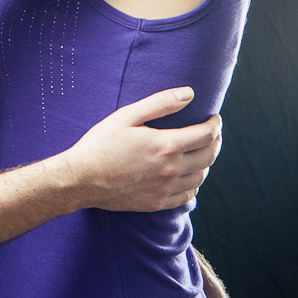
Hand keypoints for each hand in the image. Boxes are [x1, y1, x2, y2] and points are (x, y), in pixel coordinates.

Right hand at [63, 87, 221, 211]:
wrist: (81, 179)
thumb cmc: (100, 143)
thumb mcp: (127, 115)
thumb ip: (160, 103)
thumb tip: (189, 93)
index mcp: (167, 145)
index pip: (206, 135)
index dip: (215, 125)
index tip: (215, 118)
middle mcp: (171, 169)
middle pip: (209, 156)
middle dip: (216, 142)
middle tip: (213, 133)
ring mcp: (165, 189)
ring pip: (200, 177)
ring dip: (206, 163)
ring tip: (201, 152)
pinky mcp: (157, 203)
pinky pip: (187, 196)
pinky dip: (194, 184)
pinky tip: (189, 177)